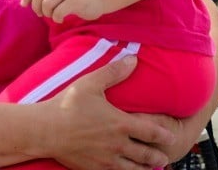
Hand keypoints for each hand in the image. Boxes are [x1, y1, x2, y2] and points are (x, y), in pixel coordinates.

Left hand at [22, 0, 106, 22]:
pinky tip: (61, 19)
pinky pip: (57, 12)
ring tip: (53, 16)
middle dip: (36, 7)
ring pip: (46, 4)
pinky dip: (56, 19)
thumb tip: (28, 1)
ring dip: (47, 14)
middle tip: (41, 14)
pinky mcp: (75, 1)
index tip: (23, 5)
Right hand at [43, 56, 173, 169]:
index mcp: (120, 124)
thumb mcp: (91, 83)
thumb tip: (133, 59)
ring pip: (133, 169)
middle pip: (145, 155)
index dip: (163, 135)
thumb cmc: (67, 105)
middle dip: (157, 157)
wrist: (45, 130)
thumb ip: (114, 72)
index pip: (150, 132)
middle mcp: (117, 145)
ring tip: (151, 169)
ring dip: (144, 169)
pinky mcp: (94, 169)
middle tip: (164, 158)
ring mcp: (106, 160)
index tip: (171, 136)